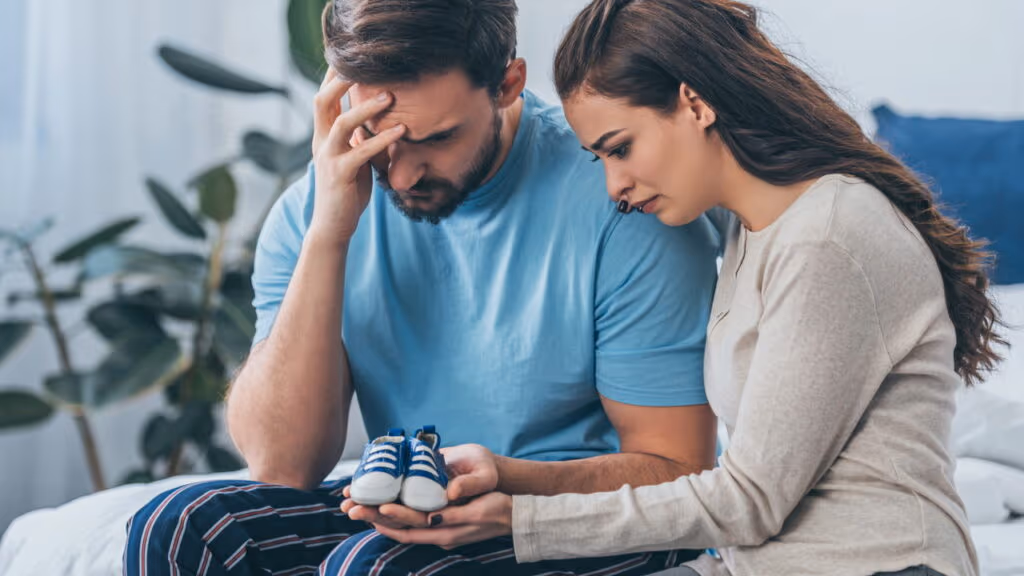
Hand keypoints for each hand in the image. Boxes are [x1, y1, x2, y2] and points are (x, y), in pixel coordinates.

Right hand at [309, 68, 405, 245]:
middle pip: (323, 101)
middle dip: (341, 81)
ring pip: (342, 123)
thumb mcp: (352, 158)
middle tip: (366, 66)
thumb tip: (373, 121)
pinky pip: (361, 152)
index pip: (324, 98)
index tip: (350, 57)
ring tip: (391, 97)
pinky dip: (382, 139)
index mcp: (323, 136)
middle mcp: (321, 142)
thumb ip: (358, 138)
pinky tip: (401, 131)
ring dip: (367, 108)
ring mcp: (328, 158)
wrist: (332, 225)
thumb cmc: (346, 191)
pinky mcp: (340, 175)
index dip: (334, 76)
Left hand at [337, 441, 499, 529]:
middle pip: (399, 528)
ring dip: (382, 516)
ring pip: (404, 524)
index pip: (407, 528)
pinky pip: (414, 519)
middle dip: (375, 518)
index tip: (370, 507)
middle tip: (352, 508)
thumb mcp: (476, 512)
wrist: (515, 516)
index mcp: (443, 533)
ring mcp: (439, 528)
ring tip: (362, 505)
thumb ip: (452, 515)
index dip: (388, 519)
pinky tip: (389, 503)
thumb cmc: (498, 510)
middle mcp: (437, 533)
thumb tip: (429, 516)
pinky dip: (399, 513)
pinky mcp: (442, 520)